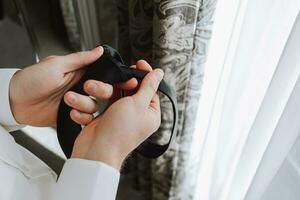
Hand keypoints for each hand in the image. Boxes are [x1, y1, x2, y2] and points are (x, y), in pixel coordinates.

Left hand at [9, 47, 137, 125]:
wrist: (16, 102)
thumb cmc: (32, 79)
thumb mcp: (57, 65)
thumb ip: (80, 59)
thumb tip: (100, 50)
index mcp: (80, 72)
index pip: (105, 73)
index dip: (118, 78)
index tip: (128, 81)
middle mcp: (82, 86)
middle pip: (104, 91)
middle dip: (101, 91)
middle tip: (89, 89)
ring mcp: (78, 101)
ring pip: (95, 106)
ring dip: (85, 105)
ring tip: (68, 101)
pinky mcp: (72, 114)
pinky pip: (86, 118)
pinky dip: (82, 118)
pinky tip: (72, 114)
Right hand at [71, 60, 163, 169]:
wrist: (96, 151)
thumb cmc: (119, 131)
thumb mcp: (138, 104)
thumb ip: (148, 86)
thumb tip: (159, 73)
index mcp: (150, 114)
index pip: (151, 89)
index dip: (144, 75)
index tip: (138, 63)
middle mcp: (137, 115)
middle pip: (132, 90)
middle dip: (122, 81)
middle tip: (118, 74)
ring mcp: (120, 116)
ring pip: (116, 94)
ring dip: (106, 89)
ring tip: (96, 85)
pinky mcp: (106, 118)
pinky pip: (103, 102)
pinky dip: (98, 99)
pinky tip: (93, 94)